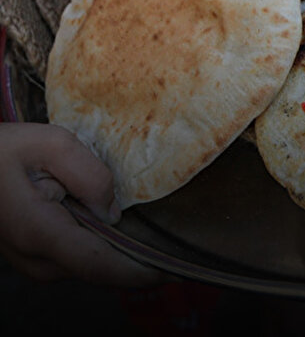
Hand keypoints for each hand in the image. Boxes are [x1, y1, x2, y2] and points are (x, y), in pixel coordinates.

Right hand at [0, 123, 160, 284]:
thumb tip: (113, 209)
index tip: (175, 270)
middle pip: (100, 267)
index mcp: (40, 232)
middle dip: (137, 256)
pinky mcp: (34, 256)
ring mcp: (32, 262)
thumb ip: (89, 174)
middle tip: (175, 235)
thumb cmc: (4, 150)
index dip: (140, 272)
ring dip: (119, 248)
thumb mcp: (51, 143)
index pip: (100, 266)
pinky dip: (101, 243)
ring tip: (151, 224)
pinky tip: (117, 220)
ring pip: (89, 263)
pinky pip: (77, 255)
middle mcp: (35, 258)